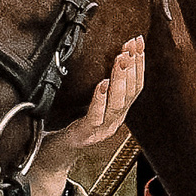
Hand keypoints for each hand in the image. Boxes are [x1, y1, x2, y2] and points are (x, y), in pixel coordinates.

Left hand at [27, 34, 145, 195]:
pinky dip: (100, 100)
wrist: (56, 153)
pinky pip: (96, 117)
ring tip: (120, 61)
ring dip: (120, 80)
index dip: (140, 64)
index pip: (136, 85)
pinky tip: (101, 84)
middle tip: (132, 47)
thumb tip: (112, 54)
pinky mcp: (86, 135)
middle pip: (131, 93)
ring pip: (118, 104)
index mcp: (119, 112)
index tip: (138, 42)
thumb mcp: (92, 101)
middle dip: (133, 67)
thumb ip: (104, 84)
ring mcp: (102, 130)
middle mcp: (115, 121)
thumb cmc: (73, 123)